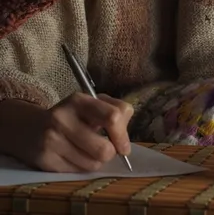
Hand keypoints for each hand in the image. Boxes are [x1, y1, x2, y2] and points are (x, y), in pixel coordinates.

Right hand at [0, 93, 133, 171]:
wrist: (29, 128)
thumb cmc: (70, 115)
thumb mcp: (90, 104)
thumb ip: (115, 110)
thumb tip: (125, 139)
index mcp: (78, 100)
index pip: (113, 117)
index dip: (123, 134)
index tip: (123, 144)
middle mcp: (63, 118)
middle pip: (104, 149)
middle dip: (110, 152)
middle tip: (105, 148)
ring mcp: (52, 140)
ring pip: (93, 164)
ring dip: (96, 161)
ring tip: (88, 151)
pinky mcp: (45, 160)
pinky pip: (78, 172)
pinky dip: (82, 167)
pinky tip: (74, 156)